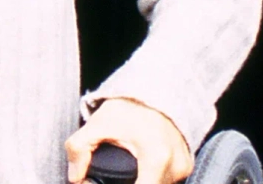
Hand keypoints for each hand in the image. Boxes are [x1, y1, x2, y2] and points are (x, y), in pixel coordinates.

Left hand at [65, 97, 191, 183]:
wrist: (155, 89)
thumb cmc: (128, 107)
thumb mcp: (98, 123)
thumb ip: (79, 148)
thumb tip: (75, 178)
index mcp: (157, 157)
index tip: (107, 183)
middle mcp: (176, 166)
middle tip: (113, 175)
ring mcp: (183, 168)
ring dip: (140, 182)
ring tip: (126, 171)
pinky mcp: (187, 168)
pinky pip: (166, 181)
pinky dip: (151, 178)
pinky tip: (139, 170)